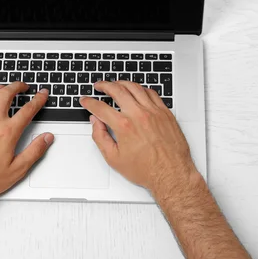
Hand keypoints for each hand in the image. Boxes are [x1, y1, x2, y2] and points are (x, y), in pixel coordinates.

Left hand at [0, 82, 53, 203]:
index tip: (42, 94)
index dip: (38, 100)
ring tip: (4, 87)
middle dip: (17, 86)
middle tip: (23, 86)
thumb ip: (34, 151)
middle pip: (6, 95)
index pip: (27, 110)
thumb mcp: (17, 170)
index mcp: (7, 133)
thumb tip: (46, 138)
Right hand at [79, 81, 196, 194]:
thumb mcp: (114, 159)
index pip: (100, 107)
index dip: (89, 102)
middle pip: (117, 90)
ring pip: (135, 87)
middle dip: (104, 85)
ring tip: (115, 85)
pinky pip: (151, 93)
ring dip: (121, 83)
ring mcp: (153, 112)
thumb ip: (100, 137)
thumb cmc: (147, 170)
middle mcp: (139, 115)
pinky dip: (141, 89)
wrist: (172, 175)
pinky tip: (136, 91)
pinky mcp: (165, 112)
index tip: (85, 100)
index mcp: (124, 126)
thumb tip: (95, 123)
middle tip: (99, 86)